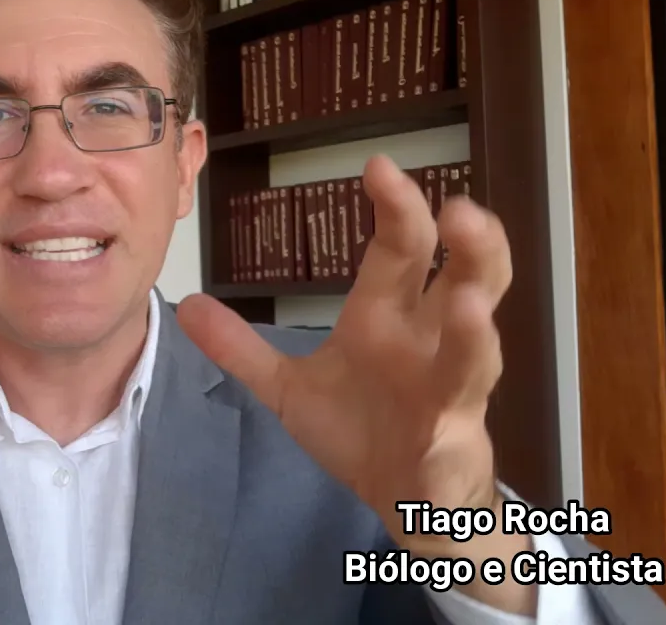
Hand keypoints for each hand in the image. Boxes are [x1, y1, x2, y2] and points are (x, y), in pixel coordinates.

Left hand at [178, 154, 511, 555]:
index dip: (396, 208)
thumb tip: (187, 305)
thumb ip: (242, 348)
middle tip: (462, 209)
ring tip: (471, 303)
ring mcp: (448, 391)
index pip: (400, 250)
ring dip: (477, 330)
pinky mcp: (452, 442)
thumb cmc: (361, 428)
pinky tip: (449, 426)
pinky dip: (455, 431)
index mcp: (388, 317)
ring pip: (478, 351)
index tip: (378, 166)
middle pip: (464, 280)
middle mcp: (429, 341)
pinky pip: (459, 434)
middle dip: (469, 246)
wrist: (403, 498)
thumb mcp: (288, 387)